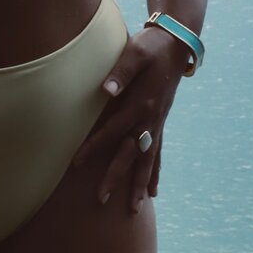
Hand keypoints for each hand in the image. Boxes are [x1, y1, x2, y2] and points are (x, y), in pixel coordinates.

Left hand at [72, 25, 190, 213]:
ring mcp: (158, 122)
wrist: (176, 44)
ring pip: (148, 159)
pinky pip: (158, 152)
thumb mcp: (135, 53)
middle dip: (116, 176)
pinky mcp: (161, 121)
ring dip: (139, 183)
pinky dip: (154, 172)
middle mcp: (151, 118)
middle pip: (131, 153)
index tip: (76, 162)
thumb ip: (121, 72)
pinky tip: (153, 190)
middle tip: (101, 199)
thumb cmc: (151, 46)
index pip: (113, 130)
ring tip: (134, 208)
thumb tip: (107, 90)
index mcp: (141, 103)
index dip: (94, 146)